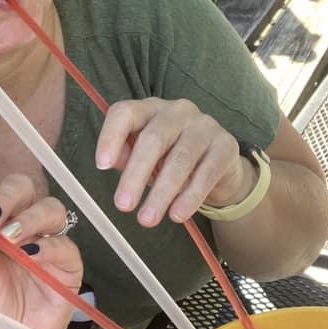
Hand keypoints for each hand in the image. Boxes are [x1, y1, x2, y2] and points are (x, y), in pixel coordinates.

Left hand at [0, 174, 82, 328]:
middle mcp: (23, 227)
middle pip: (24, 190)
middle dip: (6, 196)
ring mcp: (48, 243)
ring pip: (50, 209)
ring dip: (29, 217)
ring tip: (9, 237)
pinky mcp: (68, 266)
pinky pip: (65, 246)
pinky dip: (49, 246)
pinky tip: (30, 254)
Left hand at [95, 97, 254, 225]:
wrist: (218, 168)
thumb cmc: (170, 160)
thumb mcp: (144, 159)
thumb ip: (126, 157)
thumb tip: (109, 162)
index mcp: (149, 109)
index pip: (125, 113)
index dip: (111, 137)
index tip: (102, 165)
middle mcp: (177, 111)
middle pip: (153, 139)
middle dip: (136, 174)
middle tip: (123, 205)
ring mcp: (204, 125)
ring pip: (180, 159)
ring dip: (161, 193)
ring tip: (147, 219)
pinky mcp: (225, 145)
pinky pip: (206, 173)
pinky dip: (190, 197)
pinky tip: (177, 215)